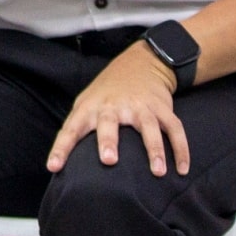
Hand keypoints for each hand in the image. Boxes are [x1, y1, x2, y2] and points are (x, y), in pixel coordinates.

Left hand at [46, 42, 189, 178]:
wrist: (140, 64)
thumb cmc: (106, 93)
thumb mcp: (87, 103)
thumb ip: (78, 129)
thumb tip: (63, 163)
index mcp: (91, 108)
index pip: (71, 129)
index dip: (61, 148)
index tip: (53, 166)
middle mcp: (114, 106)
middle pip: (109, 122)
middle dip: (108, 140)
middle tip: (109, 160)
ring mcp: (140, 106)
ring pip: (148, 127)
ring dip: (154, 150)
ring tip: (158, 172)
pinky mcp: (162, 108)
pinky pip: (174, 129)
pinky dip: (181, 149)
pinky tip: (182, 169)